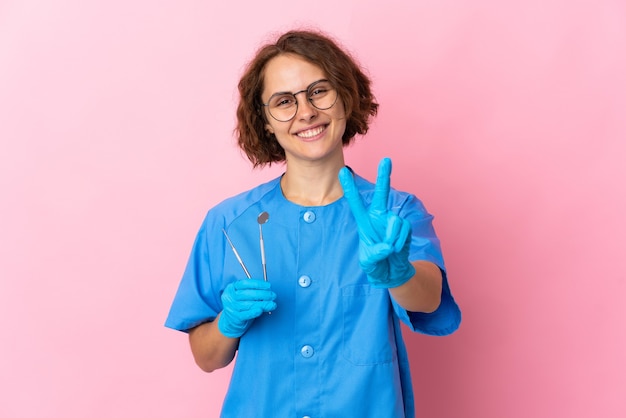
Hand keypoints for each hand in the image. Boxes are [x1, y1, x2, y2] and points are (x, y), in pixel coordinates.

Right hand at [217, 279, 276, 337]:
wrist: (231, 320)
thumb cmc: (240, 304)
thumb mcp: (243, 294)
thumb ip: (254, 291)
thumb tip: (268, 291)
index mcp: (232, 287)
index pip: (245, 283)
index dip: (258, 284)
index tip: (268, 286)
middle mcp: (230, 297)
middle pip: (247, 294)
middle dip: (262, 294)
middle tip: (273, 295)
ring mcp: (231, 307)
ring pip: (248, 304)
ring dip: (263, 304)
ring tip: (272, 304)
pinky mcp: (235, 317)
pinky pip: (246, 314)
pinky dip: (254, 312)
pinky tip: (261, 310)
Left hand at [339, 157, 415, 287]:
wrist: (392, 272)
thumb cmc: (375, 265)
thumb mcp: (368, 262)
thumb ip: (375, 253)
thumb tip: (388, 245)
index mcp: (365, 222)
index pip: (356, 203)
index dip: (350, 188)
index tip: (342, 172)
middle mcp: (379, 217)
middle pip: (381, 194)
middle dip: (384, 177)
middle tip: (386, 159)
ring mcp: (393, 221)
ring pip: (394, 221)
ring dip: (391, 238)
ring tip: (388, 249)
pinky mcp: (405, 227)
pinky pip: (403, 230)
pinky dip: (400, 242)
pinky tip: (397, 249)